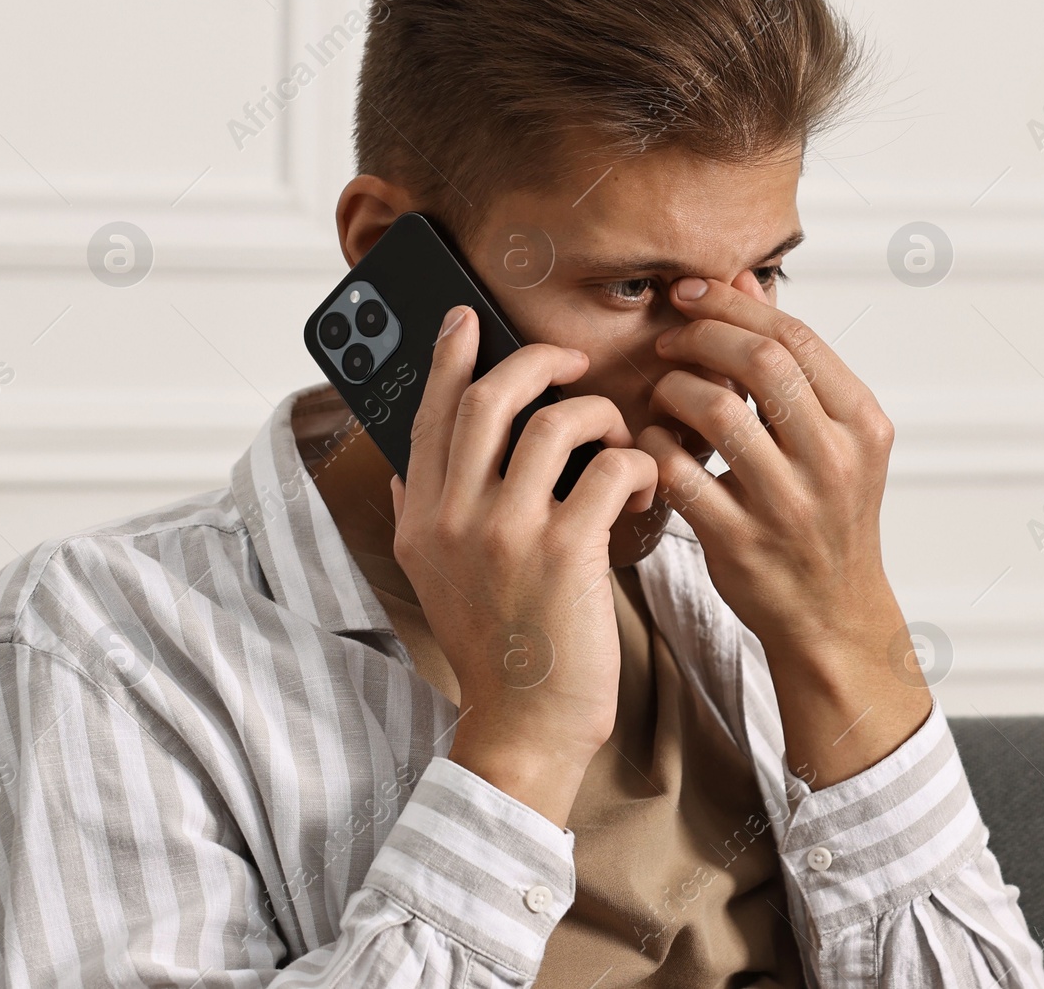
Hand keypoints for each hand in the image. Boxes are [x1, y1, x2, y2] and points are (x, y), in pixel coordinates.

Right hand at [390, 305, 658, 818]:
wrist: (524, 724)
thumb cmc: (496, 649)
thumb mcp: (431, 582)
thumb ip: (417, 519)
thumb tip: (405, 473)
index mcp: (422, 518)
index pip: (428, 414)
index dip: (447, 357)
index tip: (466, 319)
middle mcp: (455, 517)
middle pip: (488, 397)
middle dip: (537, 361)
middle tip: (572, 362)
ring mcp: (508, 532)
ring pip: (555, 421)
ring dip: (600, 415)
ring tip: (619, 440)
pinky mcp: (566, 551)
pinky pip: (608, 469)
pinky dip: (633, 465)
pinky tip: (638, 489)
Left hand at [635, 276, 904, 679]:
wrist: (832, 614)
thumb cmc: (826, 515)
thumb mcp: (834, 437)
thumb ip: (792, 362)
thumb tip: (746, 281)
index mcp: (861, 425)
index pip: (795, 337)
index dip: (732, 303)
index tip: (690, 294)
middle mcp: (833, 461)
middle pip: (759, 362)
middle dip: (700, 335)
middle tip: (670, 340)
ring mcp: (788, 505)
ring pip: (715, 411)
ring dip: (673, 389)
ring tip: (662, 393)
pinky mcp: (740, 543)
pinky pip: (679, 472)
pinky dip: (654, 446)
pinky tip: (652, 442)